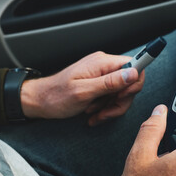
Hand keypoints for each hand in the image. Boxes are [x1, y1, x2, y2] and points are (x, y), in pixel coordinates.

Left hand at [20, 51, 144, 124]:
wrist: (41, 101)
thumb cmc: (57, 96)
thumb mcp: (84, 92)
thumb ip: (110, 82)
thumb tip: (133, 73)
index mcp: (102, 63)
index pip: (135, 65)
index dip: (134, 83)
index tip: (122, 97)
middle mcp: (104, 66)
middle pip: (130, 84)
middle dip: (120, 102)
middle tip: (105, 111)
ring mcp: (102, 75)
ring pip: (122, 94)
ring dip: (110, 107)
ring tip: (94, 112)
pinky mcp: (99, 84)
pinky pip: (112, 97)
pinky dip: (105, 107)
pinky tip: (94, 112)